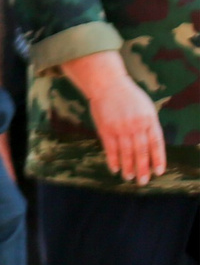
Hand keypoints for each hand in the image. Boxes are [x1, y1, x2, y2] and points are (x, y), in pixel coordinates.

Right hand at [64, 49, 167, 184]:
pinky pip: (110, 148)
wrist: (107, 83)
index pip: (156, 144)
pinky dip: (113, 159)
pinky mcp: (106, 128)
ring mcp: (120, 127)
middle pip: (141, 151)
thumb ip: (150, 125)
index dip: (158, 159)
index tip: (158, 172)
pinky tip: (115, 168)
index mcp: (149, 120)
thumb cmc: (128, 96)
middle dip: (143, 168)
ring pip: (126, 152)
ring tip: (129, 177)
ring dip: (128, 167)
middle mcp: (136, 125)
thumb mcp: (146, 107)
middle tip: (143, 181)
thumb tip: (153, 146)